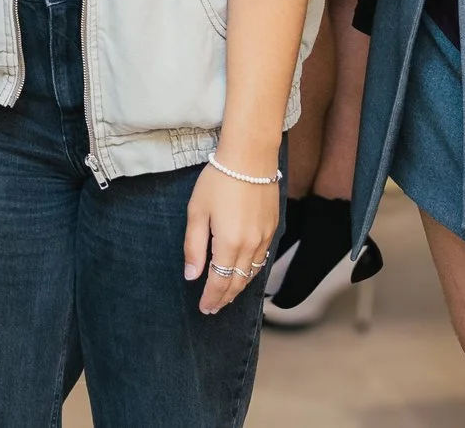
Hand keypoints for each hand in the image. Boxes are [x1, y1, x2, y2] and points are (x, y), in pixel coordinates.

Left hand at [183, 163, 279, 314]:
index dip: (211, 298)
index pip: (220, 281)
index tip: (203, 308)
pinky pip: (262, 260)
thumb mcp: (197, 212)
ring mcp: (265, 238)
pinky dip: (251, 272)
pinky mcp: (272, 228)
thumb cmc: (218, 180)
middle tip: (213, 308)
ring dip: (238, 287)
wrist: (250, 157)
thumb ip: (194, 247)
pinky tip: (243, 273)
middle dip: (224, 298)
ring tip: (226, 295)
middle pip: (238, 282)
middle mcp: (251, 245)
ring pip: (252, 273)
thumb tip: (192, 276)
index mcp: (229, 243)